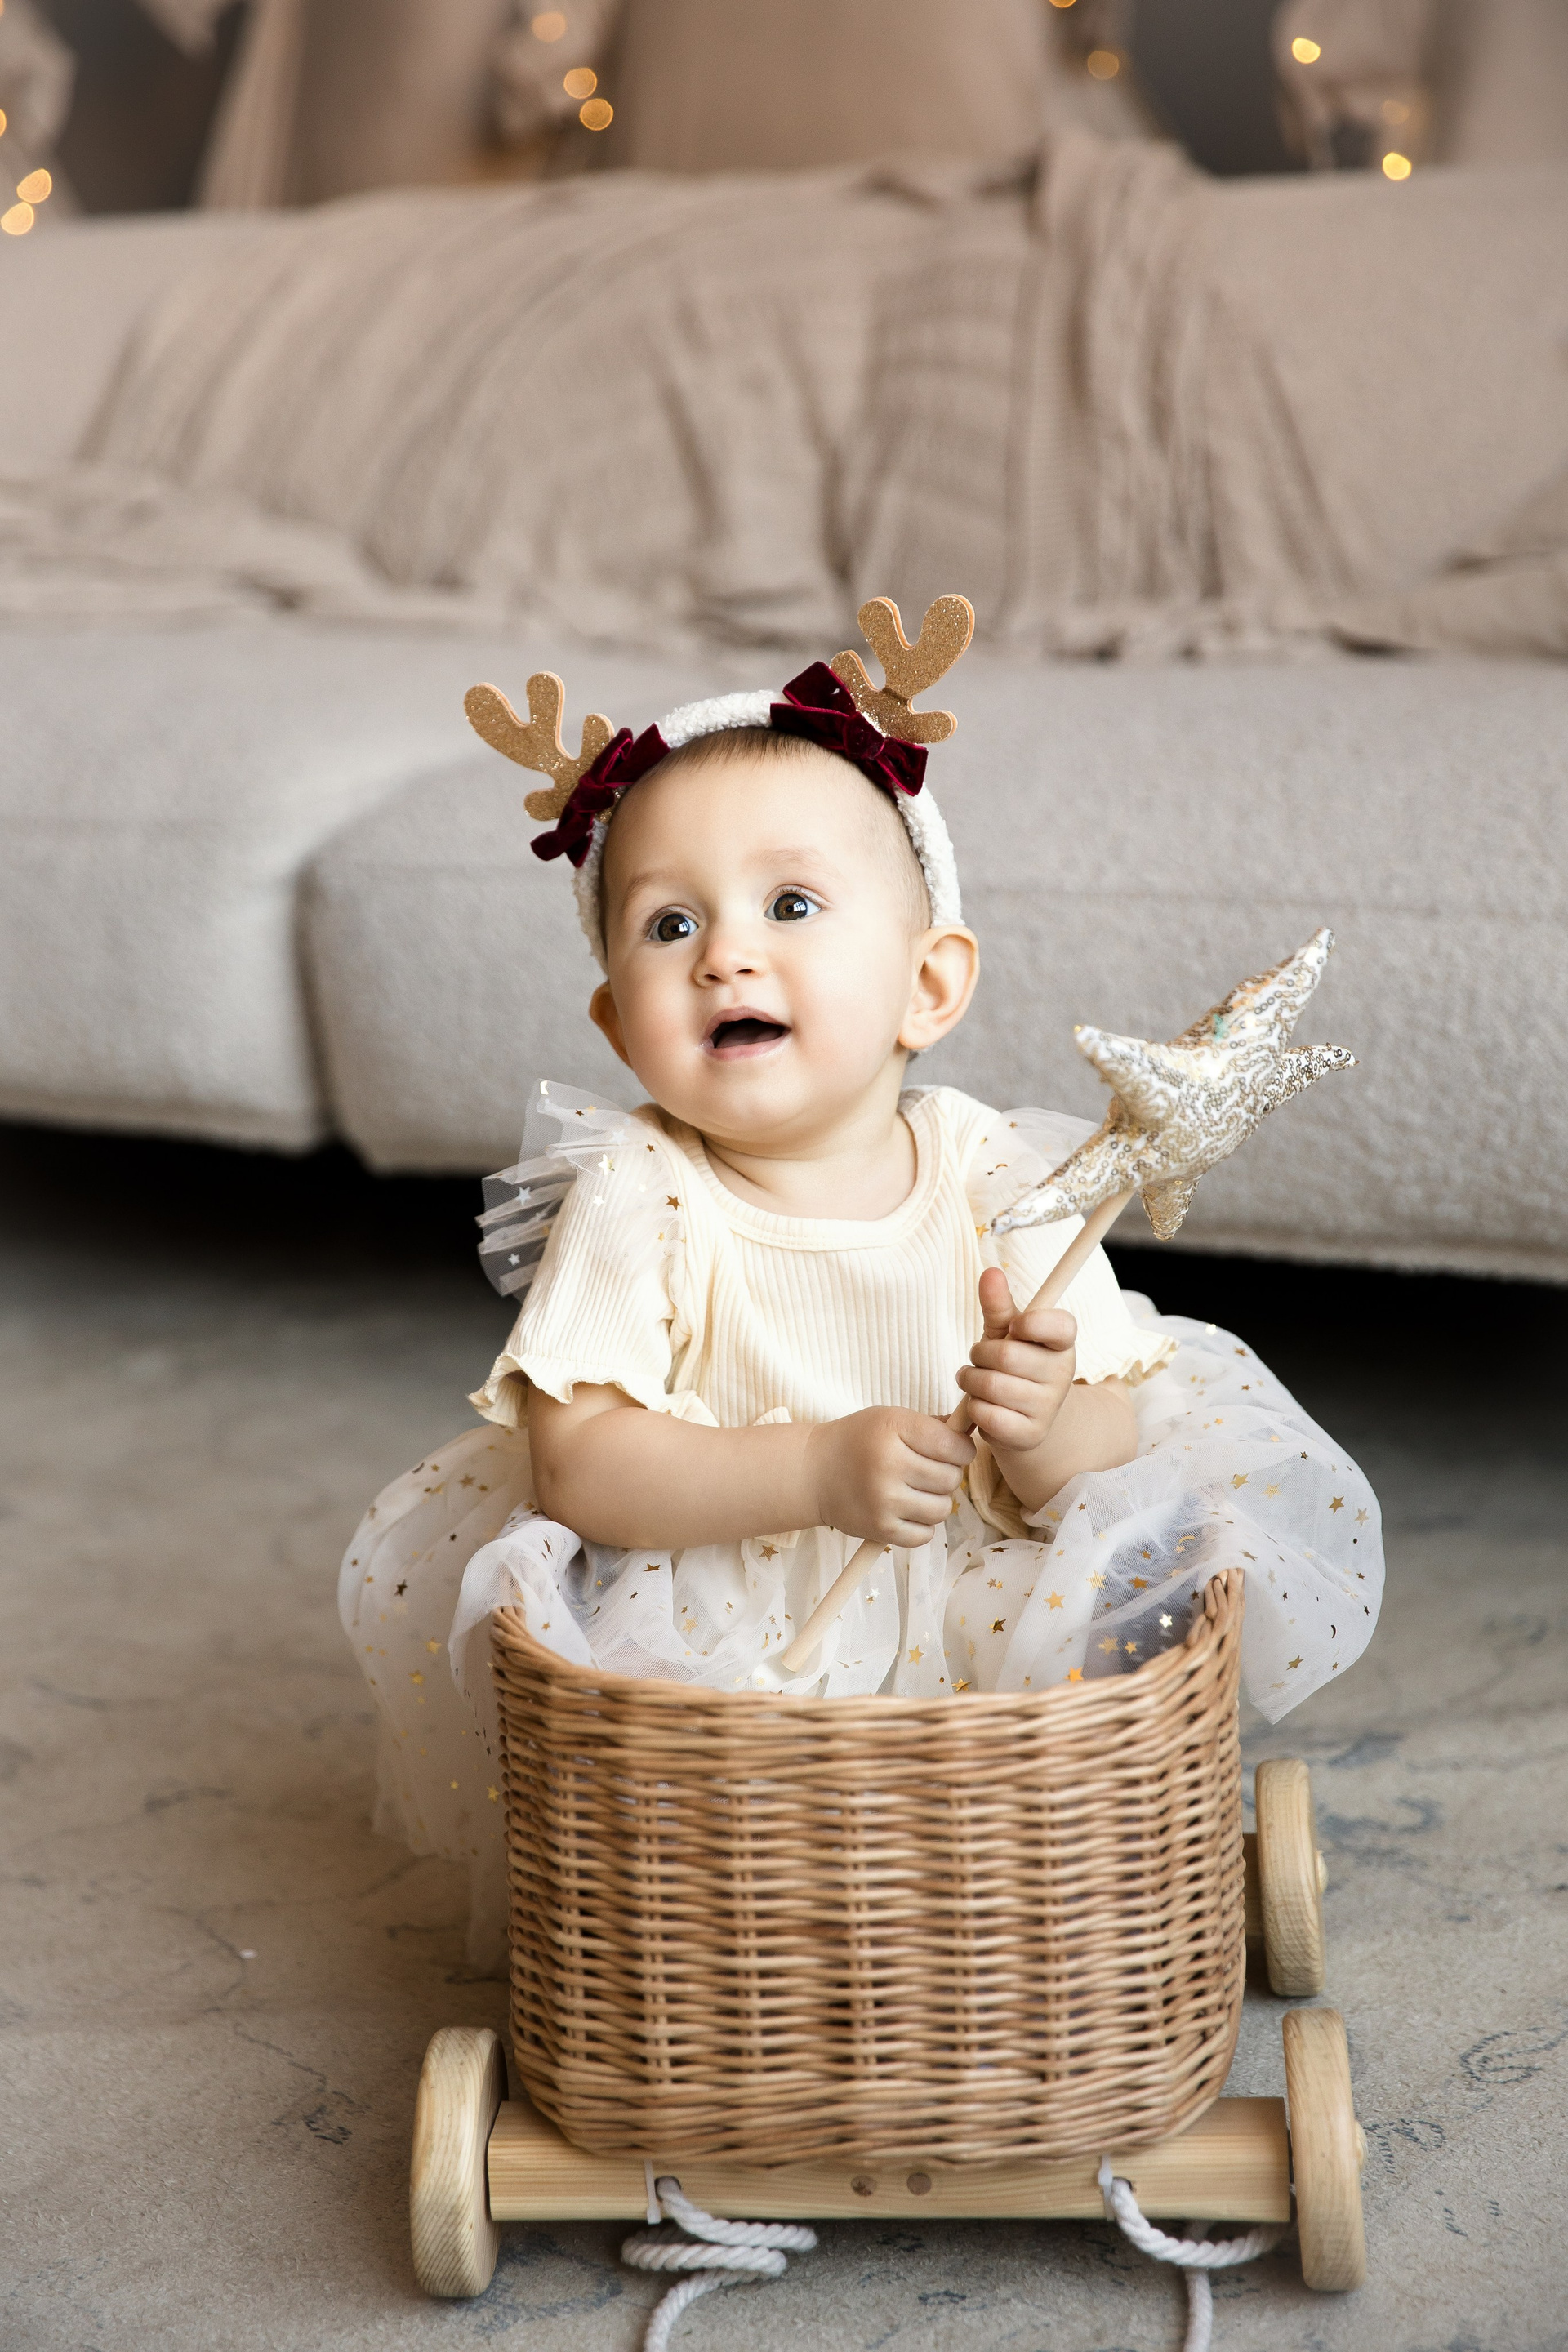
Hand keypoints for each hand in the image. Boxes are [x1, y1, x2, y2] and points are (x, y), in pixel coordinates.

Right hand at [807, 1406, 973, 1548]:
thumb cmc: (858, 1441)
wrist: (814, 1472)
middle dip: (946, 1474)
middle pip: (951, 1478)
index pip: (953, 1446)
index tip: (952, 1450)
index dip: (961, 1449)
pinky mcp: (880, 1529)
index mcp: (893, 1430)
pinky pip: (926, 1534)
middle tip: (926, 1470)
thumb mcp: (891, 1419)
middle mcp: (888, 1465)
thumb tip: (972, 1431)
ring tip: (915, 1490)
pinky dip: (922, 1525)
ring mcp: (884, 1501)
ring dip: (935, 1501)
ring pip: (943, 1509)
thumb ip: (933, 1426)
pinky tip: (905, 1509)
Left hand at [956, 1266, 1076, 1464]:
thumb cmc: (1012, 1366)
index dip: (1032, 1322)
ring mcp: (1048, 1408)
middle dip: (980, 1353)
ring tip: (974, 1379)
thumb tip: (990, 1272)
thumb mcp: (1006, 1333)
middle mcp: (1062, 1376)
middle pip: (1006, 1355)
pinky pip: (987, 1414)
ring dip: (970, 1379)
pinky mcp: (1029, 1435)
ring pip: (991, 1385)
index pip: (1060, 1325)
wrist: (1022, 1418)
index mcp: (1062, 1344)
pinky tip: (980, 1404)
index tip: (1016, 1327)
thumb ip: (999, 1304)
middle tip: (979, 1357)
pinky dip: (973, 1407)